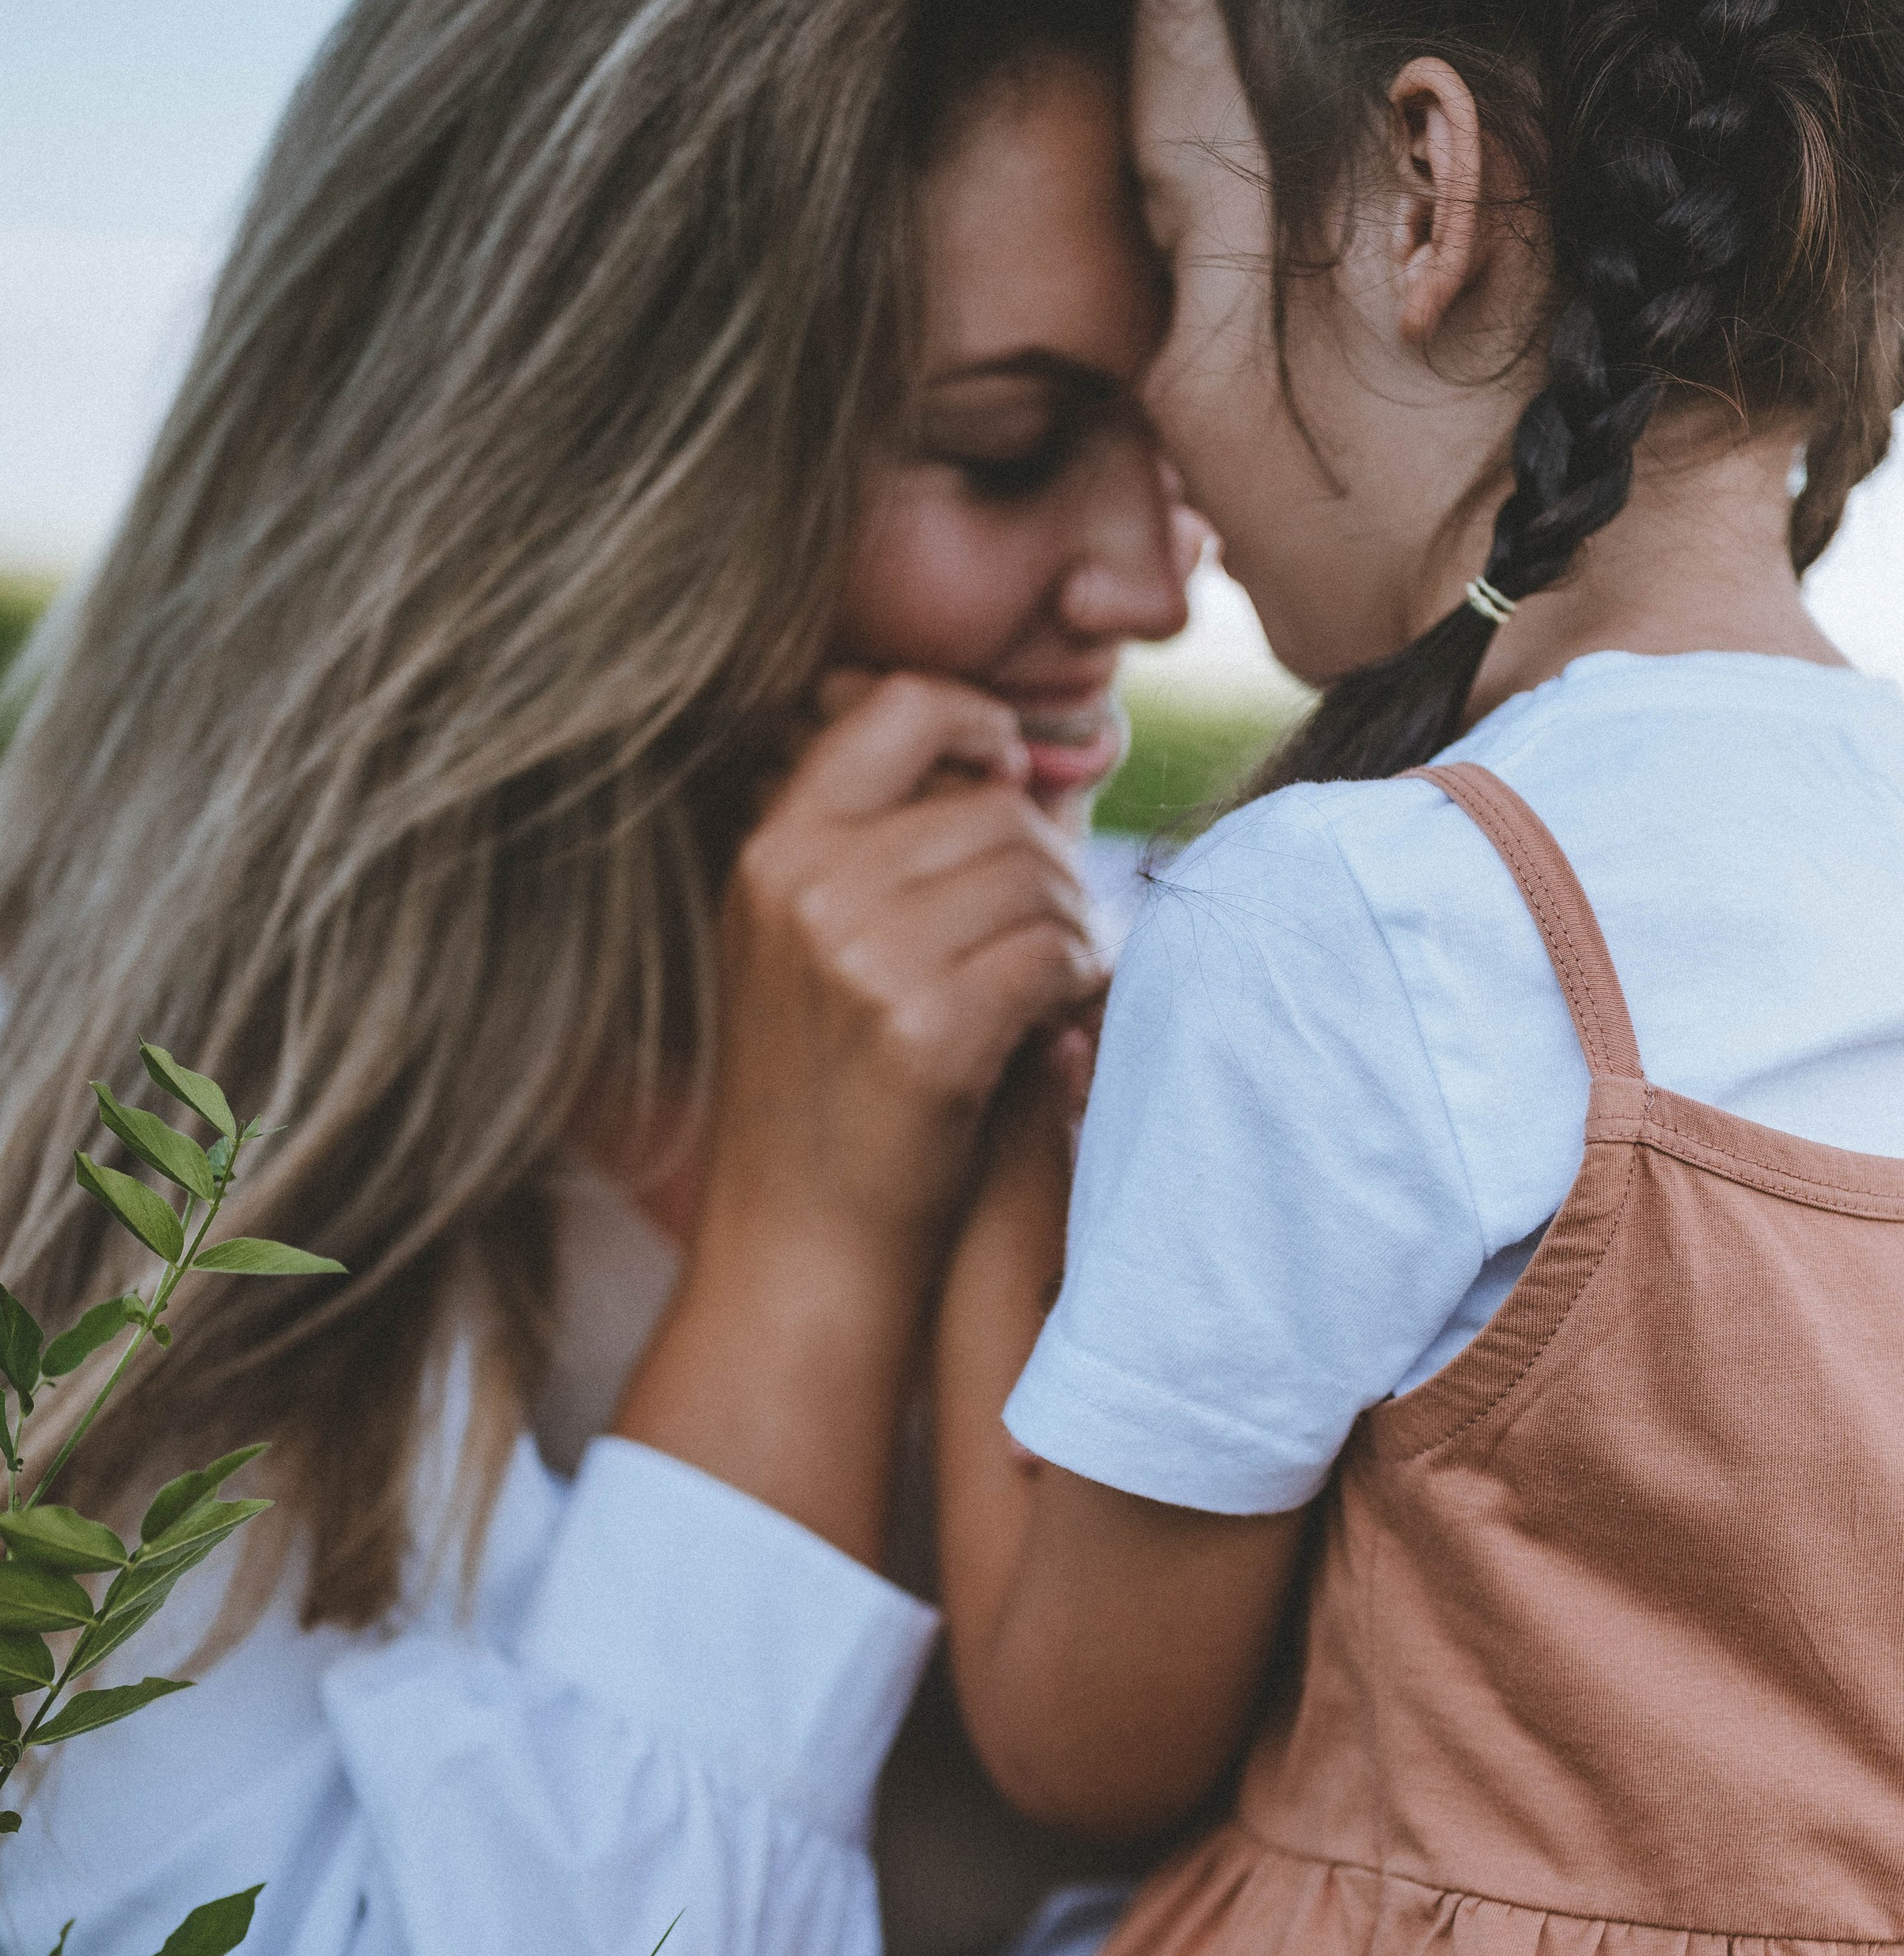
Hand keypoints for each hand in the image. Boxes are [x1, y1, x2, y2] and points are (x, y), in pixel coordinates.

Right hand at [614, 672, 1104, 1568]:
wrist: (799, 1250)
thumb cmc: (826, 1096)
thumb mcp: (809, 945)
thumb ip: (881, 846)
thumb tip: (1014, 756)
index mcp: (772, 849)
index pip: (902, 705)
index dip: (981, 726)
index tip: (1009, 780)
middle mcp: (806, 888)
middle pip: (994, 806)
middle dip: (1049, 866)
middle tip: (1052, 935)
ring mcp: (860, 957)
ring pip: (1037, 876)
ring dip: (1072, 929)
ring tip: (1054, 985)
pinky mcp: (925, 1031)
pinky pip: (1053, 953)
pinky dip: (1080, 984)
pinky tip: (1059, 1023)